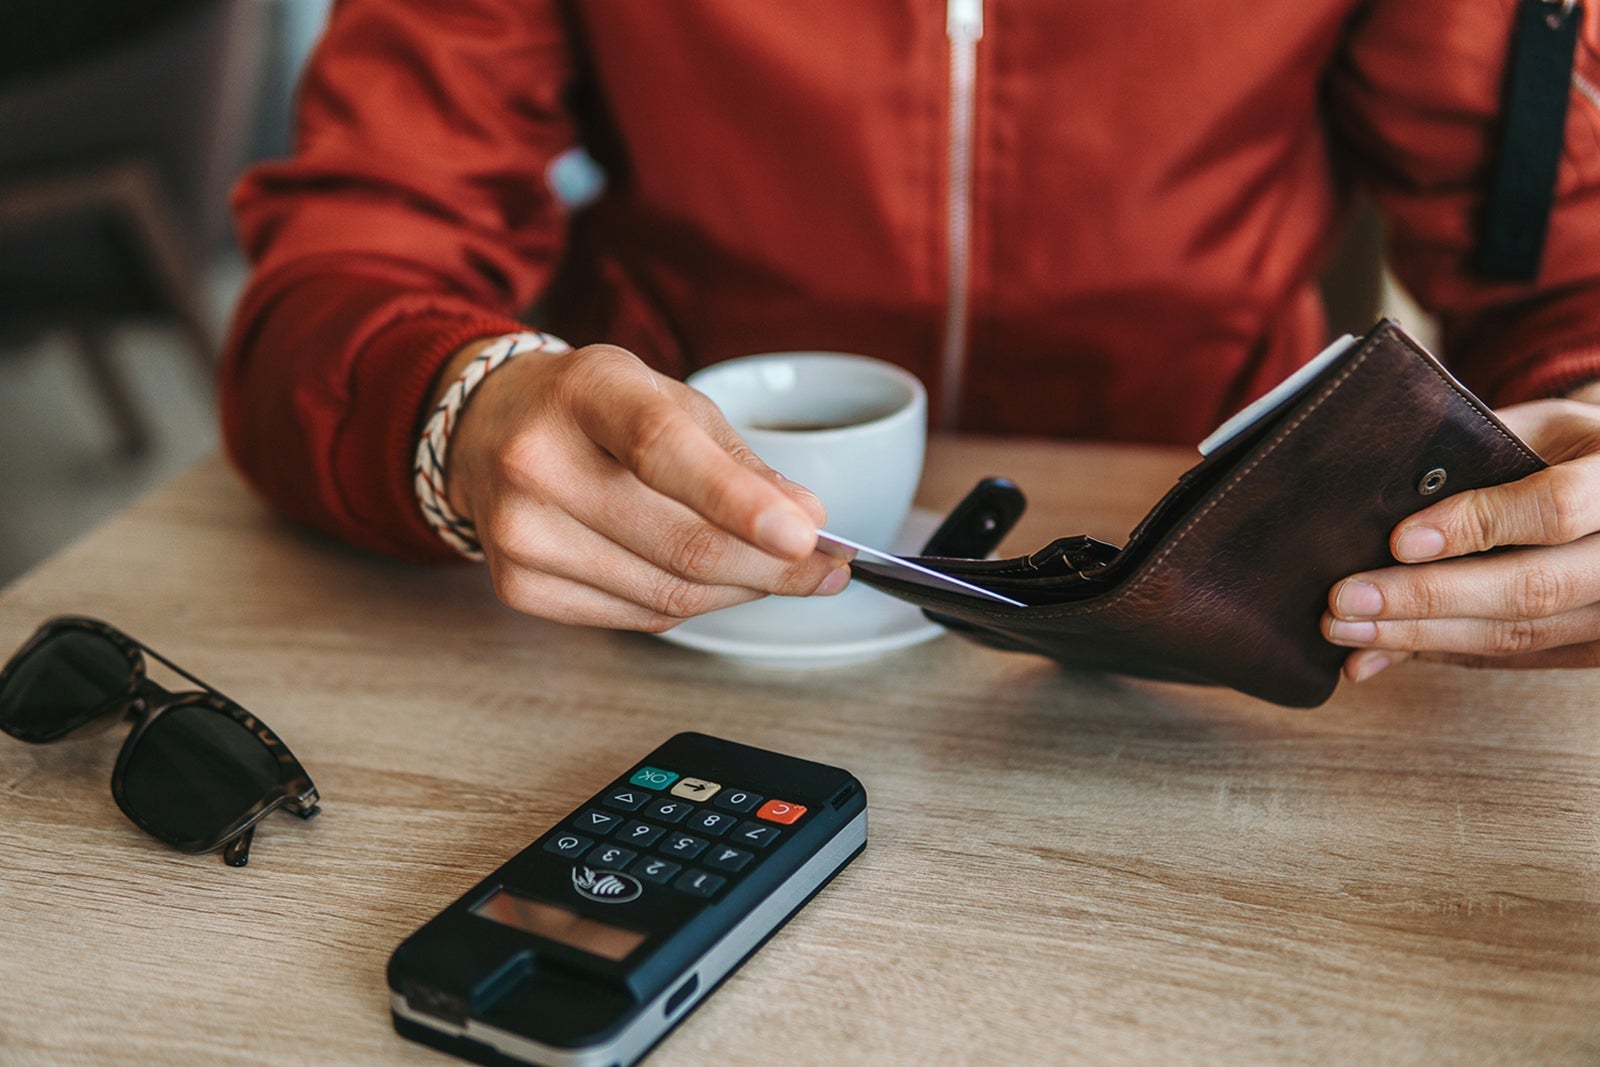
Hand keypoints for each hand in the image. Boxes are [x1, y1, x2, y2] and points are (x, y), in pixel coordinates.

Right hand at [437, 341, 849, 629]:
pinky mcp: (519, 587)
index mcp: (585, 391)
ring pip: (669, 596)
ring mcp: (520, 532)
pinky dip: (692, 605)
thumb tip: (807, 522)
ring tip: (769, 567)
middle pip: (679, 544)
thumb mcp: (670, 400)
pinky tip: (706, 578)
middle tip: (823, 565)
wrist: (489, 430)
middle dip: (772, 566)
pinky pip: (639, 618)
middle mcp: (537, 461)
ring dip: (740, 589)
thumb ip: (741, 462)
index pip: (662, 449)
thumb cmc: (595, 411)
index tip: (804, 533)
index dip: (738, 498)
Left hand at [1322, 395, 1599, 680]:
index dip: (1479, 524)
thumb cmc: (1563, 448)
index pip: (1558, 507)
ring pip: (1520, 634)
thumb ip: (1475, 463)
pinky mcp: (1594, 647)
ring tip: (1343, 628)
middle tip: (1344, 600)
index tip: (1400, 539)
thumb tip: (1387, 517)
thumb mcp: (1532, 431)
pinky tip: (1375, 654)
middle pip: (1533, 588)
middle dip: (1427, 597)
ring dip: (1420, 636)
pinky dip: (1439, 653)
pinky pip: (1514, 658)